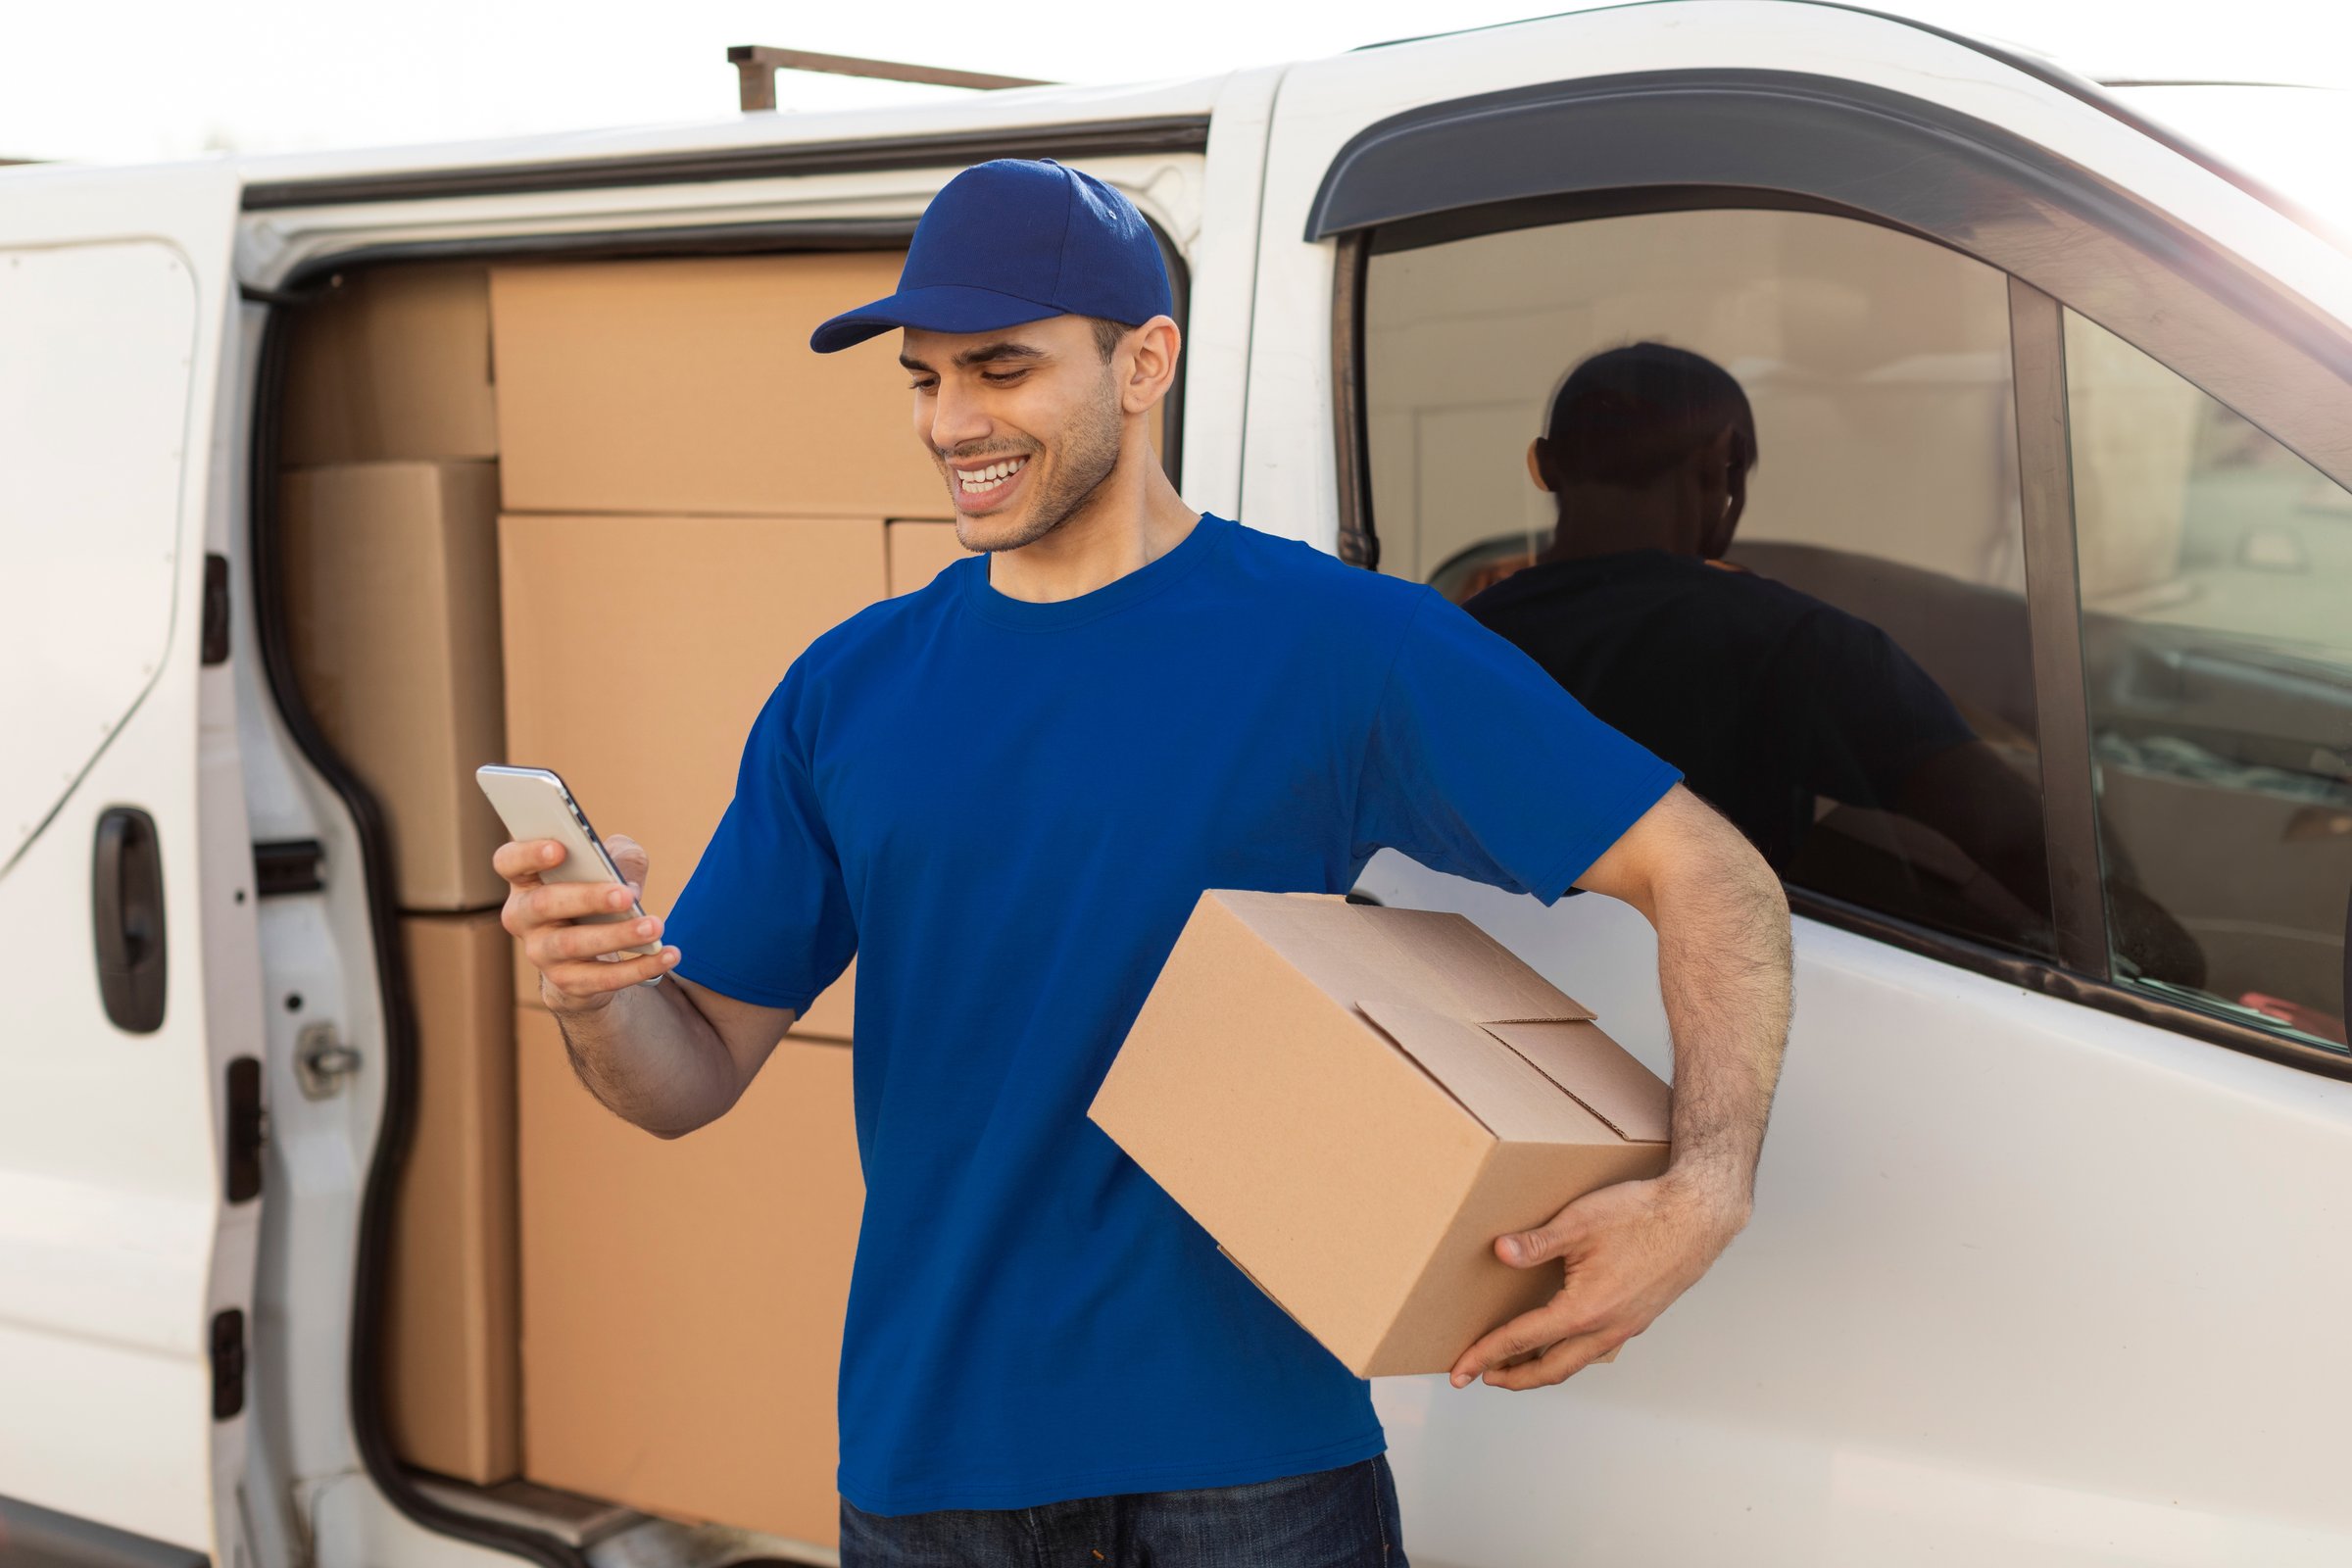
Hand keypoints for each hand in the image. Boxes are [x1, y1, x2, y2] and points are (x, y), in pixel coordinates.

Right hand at [493, 831, 679, 1011]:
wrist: (591, 955)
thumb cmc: (597, 895)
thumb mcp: (611, 864)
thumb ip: (620, 856)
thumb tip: (627, 882)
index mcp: (527, 879)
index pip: (509, 861)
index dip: (528, 853)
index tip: (560, 848)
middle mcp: (523, 917)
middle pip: (544, 904)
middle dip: (587, 898)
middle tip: (625, 895)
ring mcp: (541, 953)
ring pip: (573, 944)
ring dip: (617, 936)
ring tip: (654, 926)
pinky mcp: (566, 983)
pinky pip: (602, 979)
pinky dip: (639, 967)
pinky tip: (668, 955)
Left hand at [1447, 1167, 1750, 1389]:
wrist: (1699, 1216)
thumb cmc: (1641, 1215)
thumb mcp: (1580, 1222)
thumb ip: (1537, 1242)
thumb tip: (1499, 1253)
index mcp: (1585, 1310)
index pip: (1522, 1341)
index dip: (1486, 1355)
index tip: (1460, 1370)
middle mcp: (1607, 1328)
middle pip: (1551, 1369)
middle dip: (1513, 1378)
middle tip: (1481, 1377)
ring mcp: (1626, 1326)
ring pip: (1576, 1362)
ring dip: (1542, 1369)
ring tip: (1515, 1365)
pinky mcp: (1639, 1317)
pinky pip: (1596, 1349)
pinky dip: (1569, 1354)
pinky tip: (1562, 1341)